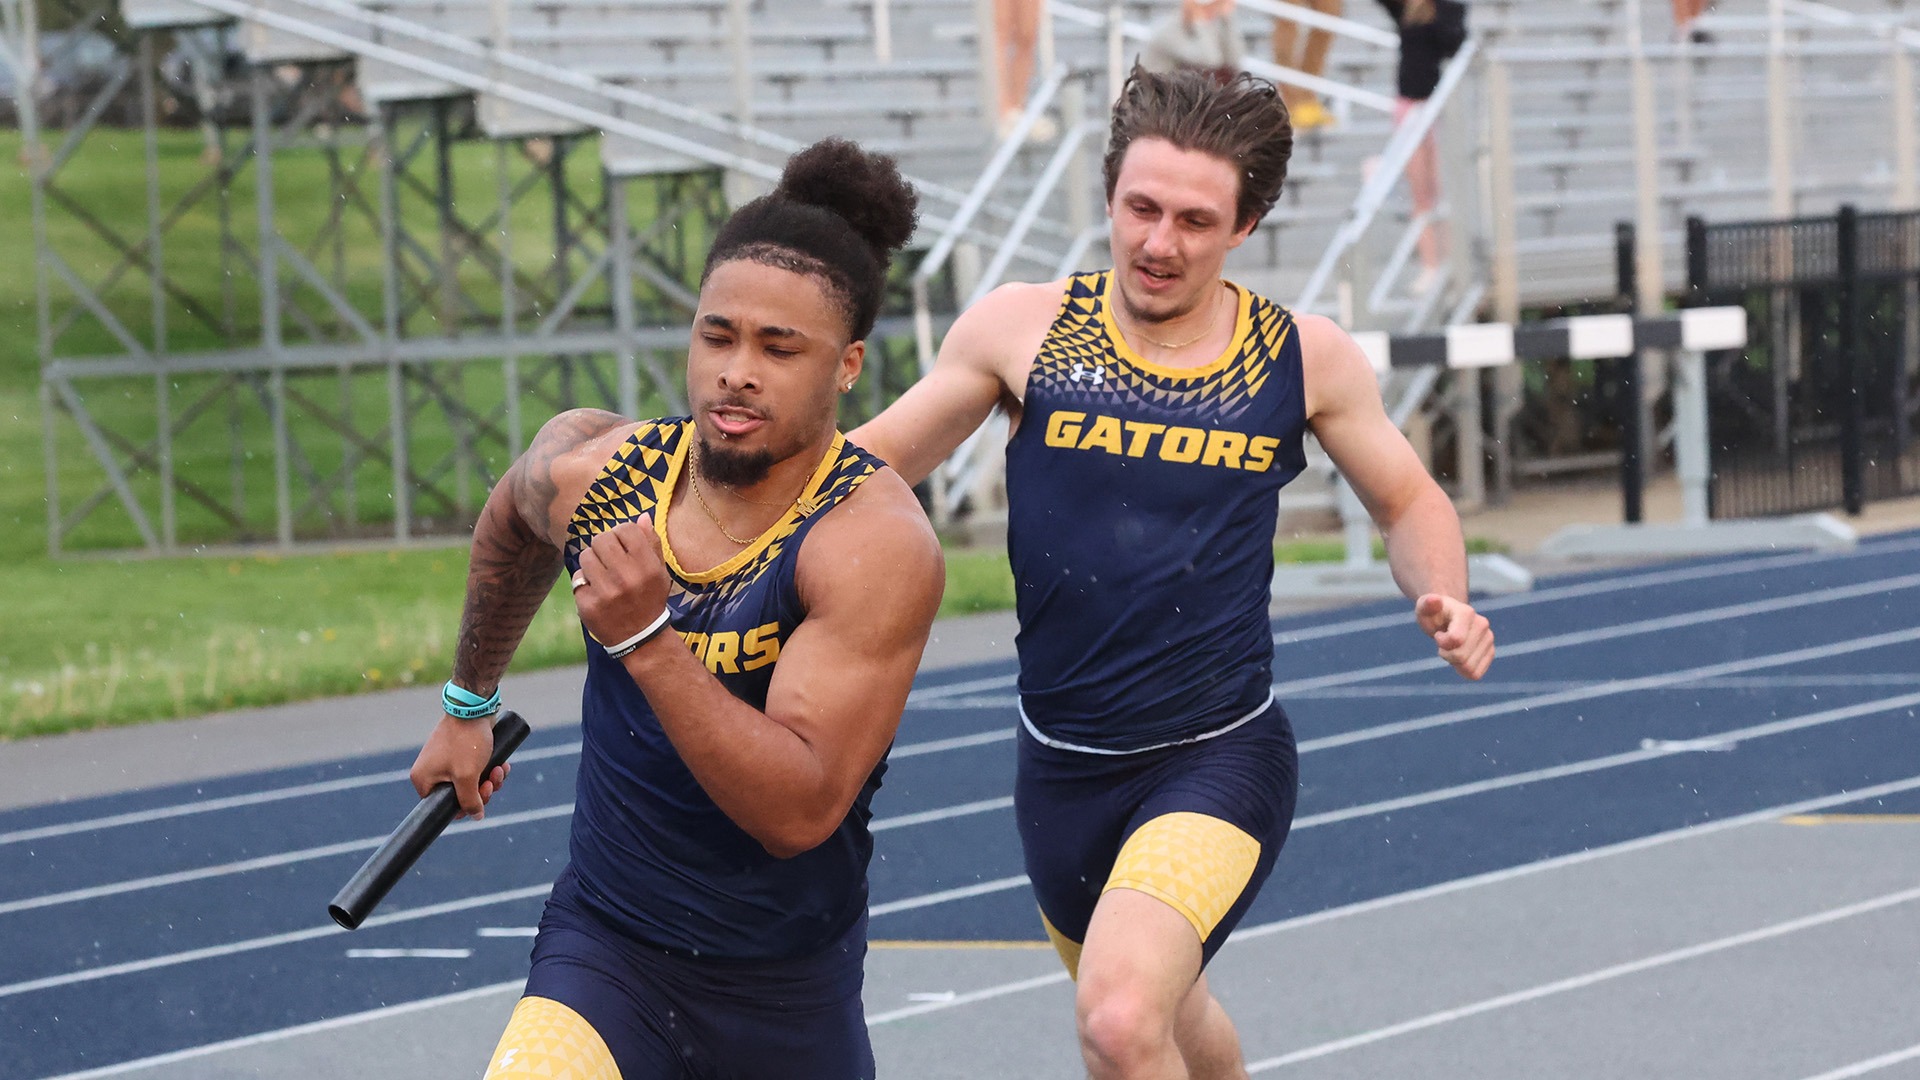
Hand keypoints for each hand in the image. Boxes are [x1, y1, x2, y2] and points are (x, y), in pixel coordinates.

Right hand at [410, 713, 511, 818]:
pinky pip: (476, 769)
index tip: (481, 797)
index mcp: (423, 780)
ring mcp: (445, 761)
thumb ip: (469, 801)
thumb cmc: (466, 741)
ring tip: (500, 769)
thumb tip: (476, 816)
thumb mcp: (467, 776)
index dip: (464, 807)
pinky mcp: (460, 752)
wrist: (474, 708)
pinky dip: (489, 769)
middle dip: (482, 791)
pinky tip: (502, 764)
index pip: (442, 807)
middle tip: (492, 781)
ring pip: (471, 782)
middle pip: (460, 796)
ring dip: (490, 780)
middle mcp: (431, 771)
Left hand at [573, 518, 670, 652]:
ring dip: (591, 563)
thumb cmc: (650, 599)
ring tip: (601, 575)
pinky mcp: (588, 605)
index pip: (625, 529)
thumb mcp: (659, 572)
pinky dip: (584, 583)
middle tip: (608, 559)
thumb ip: (651, 543)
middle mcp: (627, 577)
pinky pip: (577, 579)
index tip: (622, 545)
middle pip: (601, 539)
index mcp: (647, 566)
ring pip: (585, 556)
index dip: (621, 534)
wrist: (640, 638)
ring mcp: (606, 592)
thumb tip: (642, 516)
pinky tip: (596, 592)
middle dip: (603, 546)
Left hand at [1415, 593, 1493, 679]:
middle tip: (1443, 642)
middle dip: (1446, 653)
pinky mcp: (1490, 652)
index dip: (1442, 642)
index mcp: (1466, 613)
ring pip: (1468, 668)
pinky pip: (1475, 673)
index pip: (1456, 640)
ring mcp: (1489, 639)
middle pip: (1461, 657)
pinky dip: (1463, 669)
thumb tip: (1434, 600)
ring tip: (1452, 648)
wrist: (1447, 618)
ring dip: (1454, 662)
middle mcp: (1482, 624)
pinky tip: (1460, 656)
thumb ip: (1426, 604)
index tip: (1438, 634)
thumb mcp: (1424, 608)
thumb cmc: (1433, 614)